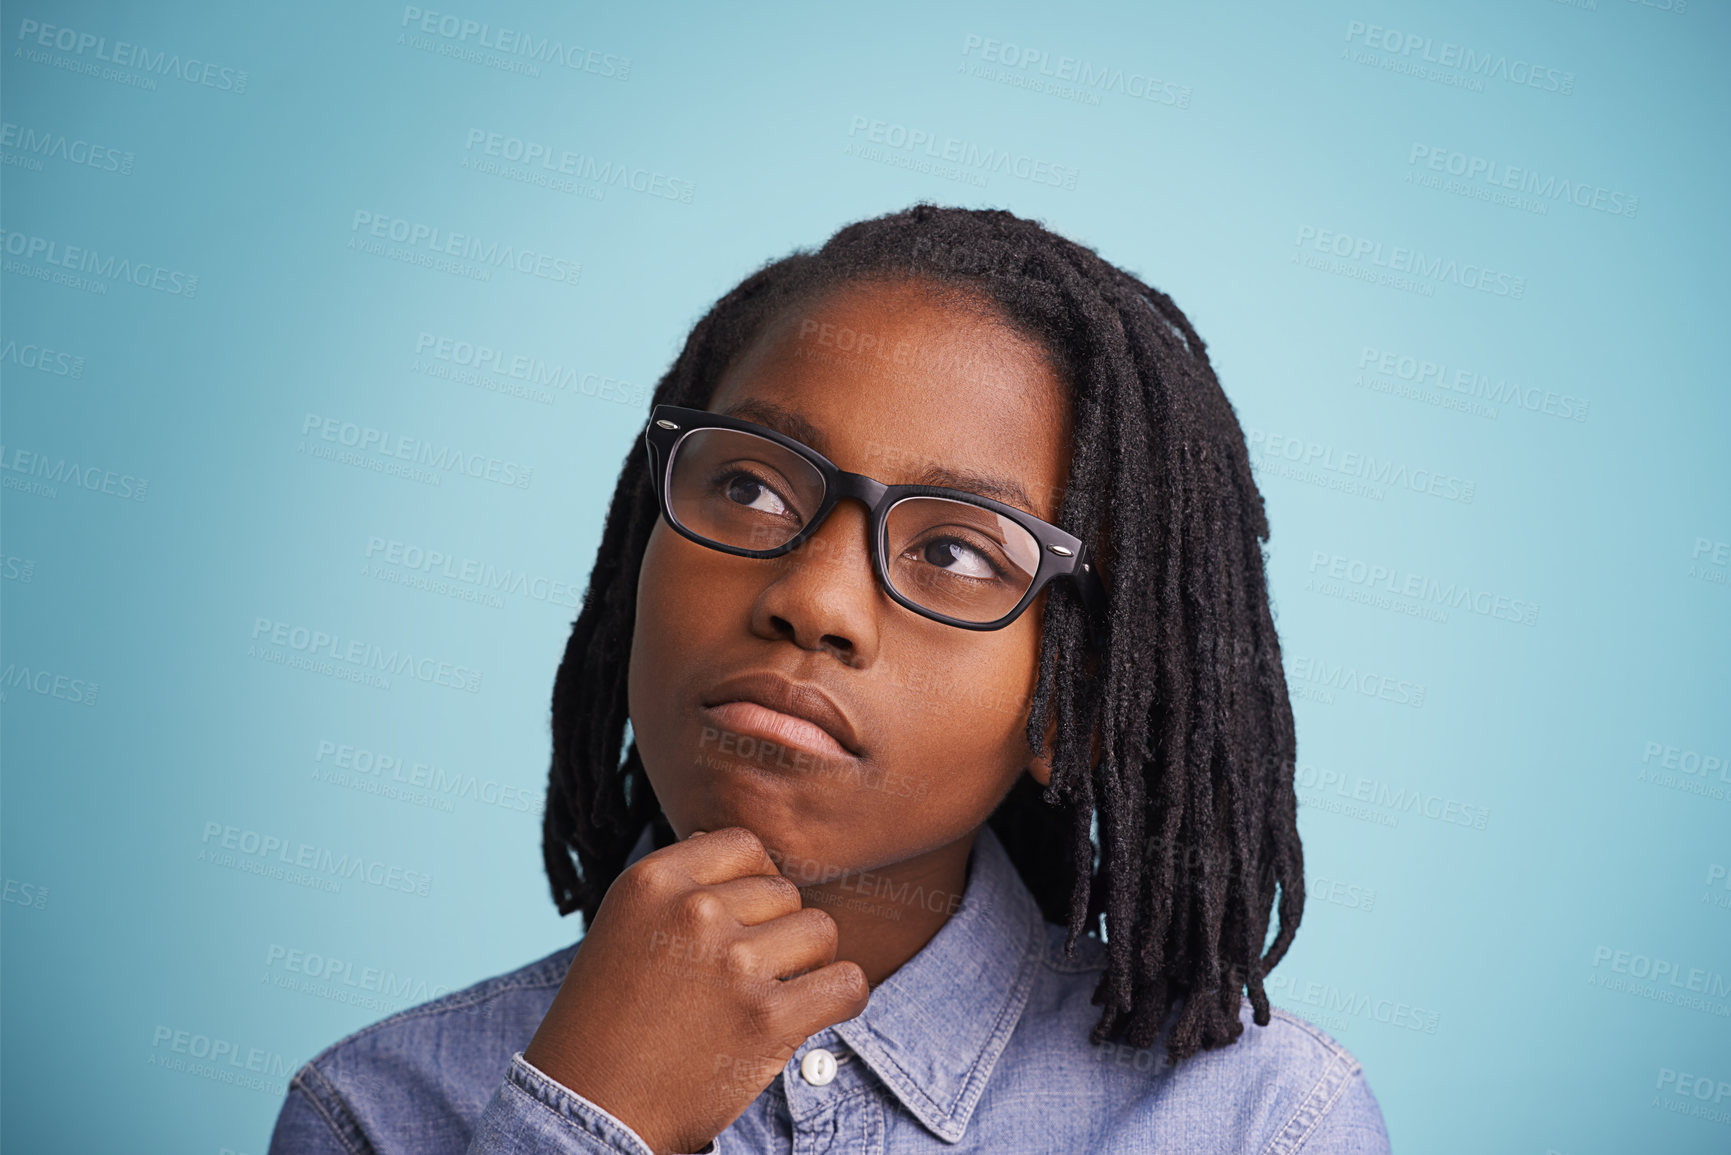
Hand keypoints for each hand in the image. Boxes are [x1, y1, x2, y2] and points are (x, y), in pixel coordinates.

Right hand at [522, 826, 871, 1154]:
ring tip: (778, 991)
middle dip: (778, 929)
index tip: (743, 920)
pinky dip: (843, 998)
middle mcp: (692, 911)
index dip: (754, 882)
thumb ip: (683, 886)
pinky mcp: (766, 1019)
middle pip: (785, 891)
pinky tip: (818, 1011)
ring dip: (810, 962)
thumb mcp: (626, 925)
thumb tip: (744, 852)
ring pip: (820, 930)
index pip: (744, 846)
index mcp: (653, 881)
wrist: (590, 1108)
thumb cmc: (610, 1020)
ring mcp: (732, 963)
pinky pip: (847, 983)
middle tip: (751, 973)